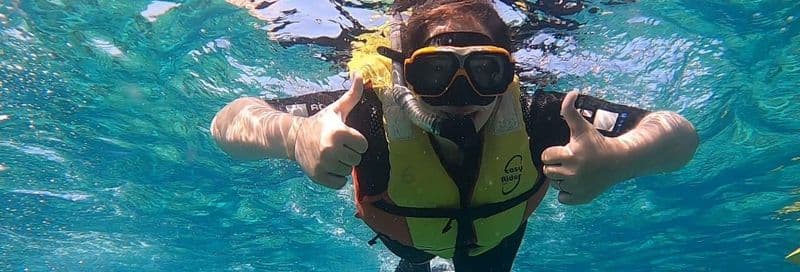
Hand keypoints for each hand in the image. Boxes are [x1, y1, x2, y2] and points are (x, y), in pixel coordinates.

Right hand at [290, 74, 368, 188]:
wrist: (294, 138)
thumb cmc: (320, 123)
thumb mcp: (336, 109)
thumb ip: (352, 94)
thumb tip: (360, 74)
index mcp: (340, 132)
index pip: (363, 145)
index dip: (356, 142)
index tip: (345, 137)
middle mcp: (332, 149)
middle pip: (356, 160)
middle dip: (348, 153)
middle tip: (335, 146)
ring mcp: (324, 164)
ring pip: (348, 171)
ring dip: (342, 165)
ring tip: (330, 155)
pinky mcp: (318, 177)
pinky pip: (339, 183)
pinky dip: (336, 177)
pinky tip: (328, 166)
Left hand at [541, 91, 630, 204]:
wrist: (619, 161)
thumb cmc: (597, 142)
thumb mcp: (583, 127)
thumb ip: (570, 110)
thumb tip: (572, 92)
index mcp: (571, 155)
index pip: (546, 156)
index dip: (554, 153)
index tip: (566, 151)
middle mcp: (573, 173)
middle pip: (548, 172)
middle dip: (556, 166)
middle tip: (570, 162)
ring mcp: (577, 187)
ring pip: (555, 185)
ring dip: (561, 179)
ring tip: (575, 171)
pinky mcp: (581, 198)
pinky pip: (562, 198)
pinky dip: (567, 193)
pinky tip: (577, 184)